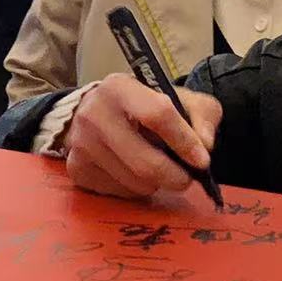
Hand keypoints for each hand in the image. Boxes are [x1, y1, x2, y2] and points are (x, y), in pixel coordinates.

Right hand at [63, 74, 221, 199]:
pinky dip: (135, 189)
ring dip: (155, 183)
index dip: (184, 141)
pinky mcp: (77, 169)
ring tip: (156, 166)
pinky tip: (133, 171)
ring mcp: (81, 144)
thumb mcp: (179, 98)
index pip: (158, 114)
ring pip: (134, 183)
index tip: (202, 160)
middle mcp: (94, 114)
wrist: (98, 112)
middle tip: (186, 178)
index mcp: (119, 87)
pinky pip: (119, 193)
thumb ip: (201, 115)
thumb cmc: (145, 106)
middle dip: (175, 177)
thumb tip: (205, 146)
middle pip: (145, 162)